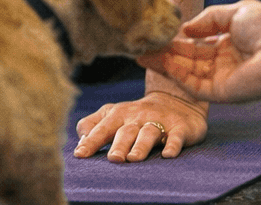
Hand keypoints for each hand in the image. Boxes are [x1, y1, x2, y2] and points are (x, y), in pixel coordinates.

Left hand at [73, 89, 207, 161]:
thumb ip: (93, 125)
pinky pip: (176, 137)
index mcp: (119, 114)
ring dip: (141, 146)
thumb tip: (80, 142)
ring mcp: (159, 121)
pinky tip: (168, 155)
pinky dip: (173, 145)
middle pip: (126, 131)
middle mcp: (138, 117)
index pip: (102, 128)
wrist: (176, 100)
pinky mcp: (179, 128)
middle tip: (113, 159)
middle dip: (118, 145)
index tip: (80, 154)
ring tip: (133, 158)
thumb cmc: (136, 115)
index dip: (91, 141)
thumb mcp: (113, 115)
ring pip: (149, 133)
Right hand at [135, 0, 260, 102]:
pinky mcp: (223, 94)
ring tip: (141, 54)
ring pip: (187, 73)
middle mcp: (224, 63)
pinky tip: (161, 64)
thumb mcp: (235, 11)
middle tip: (138, 47)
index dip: (175, 40)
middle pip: (187, 60)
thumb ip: (207, 19)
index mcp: (229, 43)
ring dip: (164, 64)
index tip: (155, 34)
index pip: (196, 44)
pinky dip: (177, 76)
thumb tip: (184, 29)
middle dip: (163, 53)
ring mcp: (222, 79)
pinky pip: (194, 86)